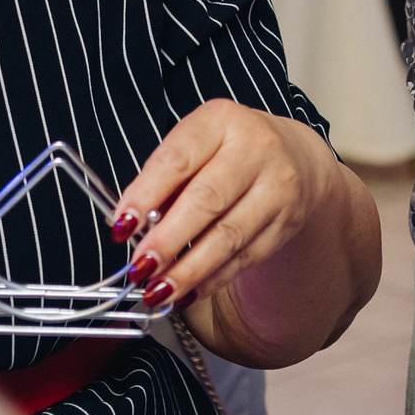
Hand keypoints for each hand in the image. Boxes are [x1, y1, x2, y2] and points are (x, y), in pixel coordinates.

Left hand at [110, 100, 335, 314]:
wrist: (294, 157)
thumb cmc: (228, 153)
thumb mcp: (196, 147)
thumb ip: (164, 182)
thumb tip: (134, 229)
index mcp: (221, 122)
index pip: (178, 159)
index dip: (146, 195)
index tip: (121, 226)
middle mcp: (257, 148)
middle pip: (207, 200)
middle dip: (168, 239)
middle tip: (139, 268)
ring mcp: (278, 186)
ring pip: (229, 235)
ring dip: (189, 269)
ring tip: (158, 291)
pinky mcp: (288, 221)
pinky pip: (246, 256)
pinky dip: (213, 279)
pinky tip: (189, 292)